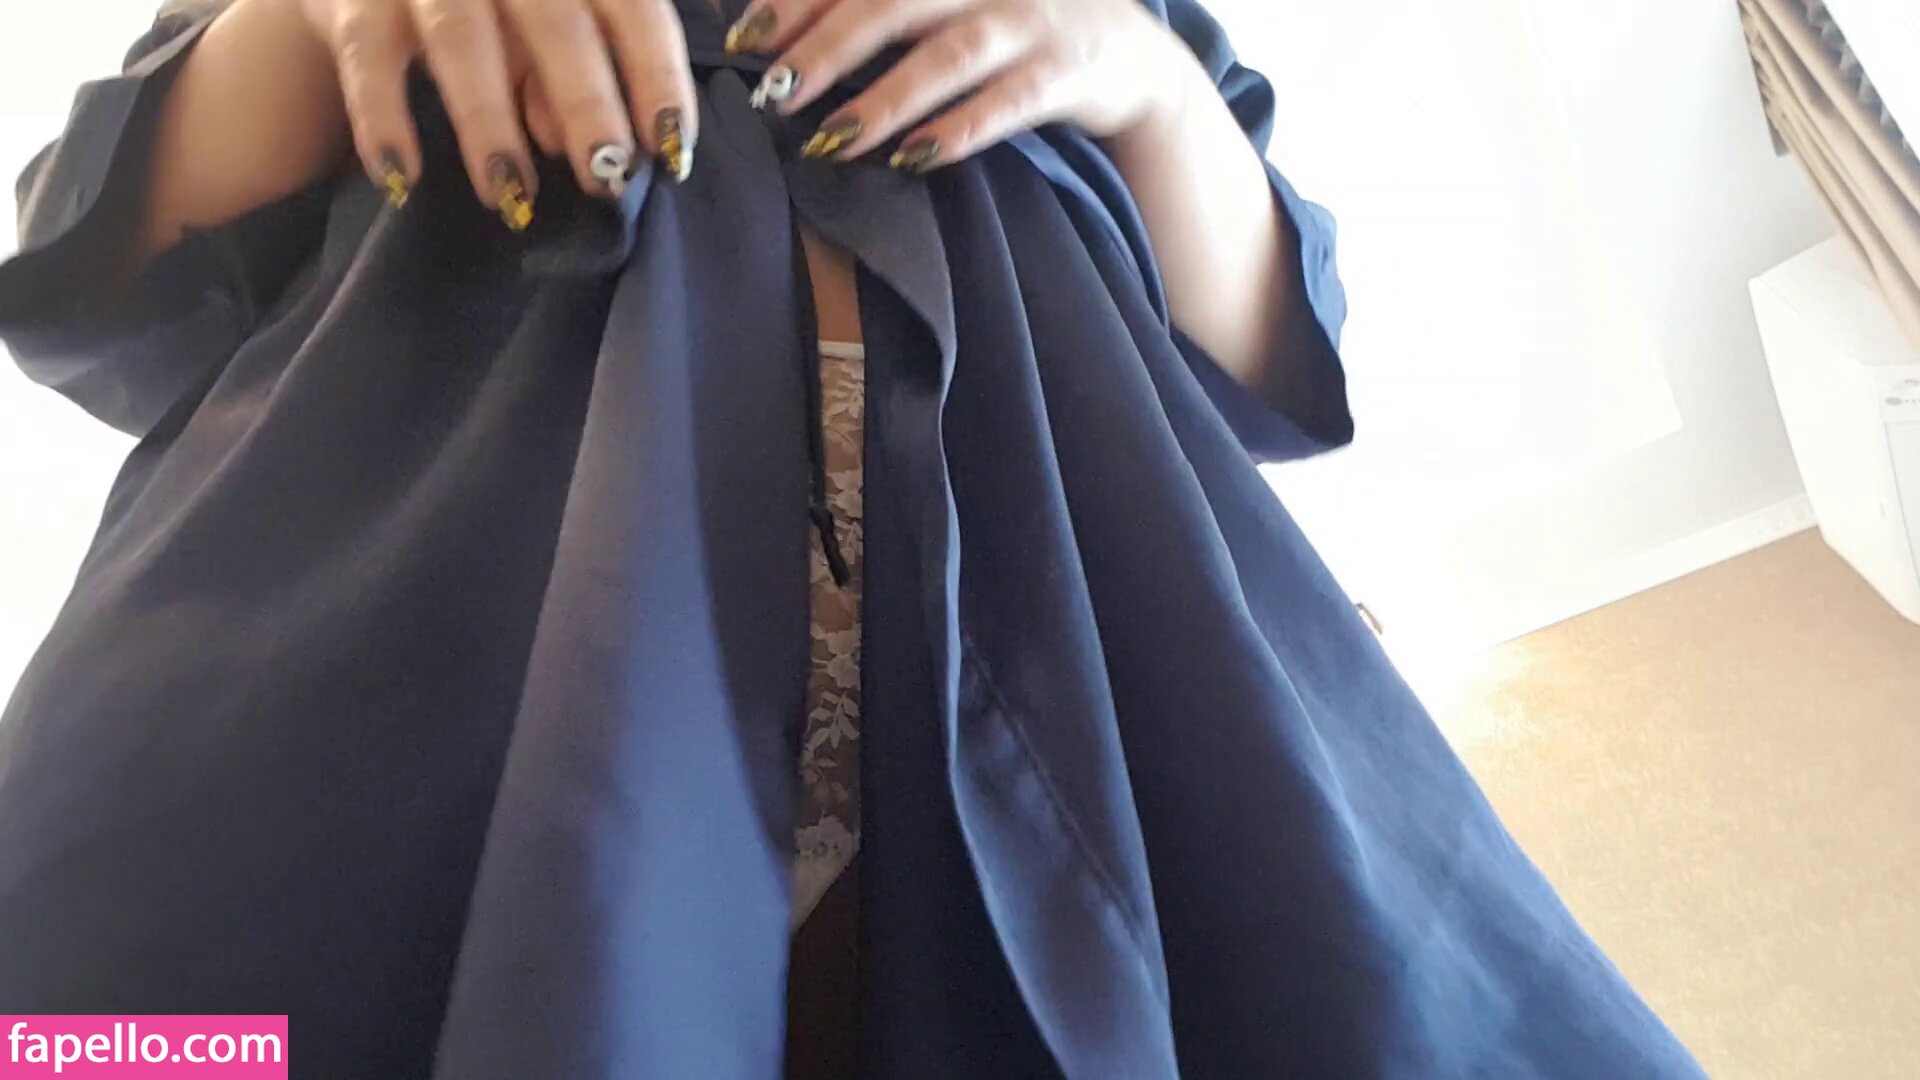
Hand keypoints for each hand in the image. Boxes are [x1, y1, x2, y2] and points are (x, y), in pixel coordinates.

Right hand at [297, 0, 699, 227]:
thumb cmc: (498, 17)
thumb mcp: (552, 37)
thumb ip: (577, 79)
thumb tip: (574, 142)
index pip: (635, 9)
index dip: (658, 77)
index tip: (672, 150)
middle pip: (556, 23)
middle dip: (587, 104)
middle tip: (605, 178)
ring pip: (462, 39)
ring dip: (490, 123)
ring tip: (512, 197)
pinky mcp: (354, 1)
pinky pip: (369, 60)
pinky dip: (385, 120)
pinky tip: (403, 178)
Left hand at [720, 0, 1193, 169]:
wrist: (1133, 60)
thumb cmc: (1018, 31)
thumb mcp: (953, 5)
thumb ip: (888, 12)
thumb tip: (787, 36)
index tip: (746, 36)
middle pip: (893, 3)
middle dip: (825, 47)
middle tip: (773, 93)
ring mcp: (1031, 23)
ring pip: (947, 56)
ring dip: (883, 100)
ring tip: (829, 140)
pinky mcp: (1066, 75)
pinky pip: (1006, 103)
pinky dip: (957, 130)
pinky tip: (912, 160)